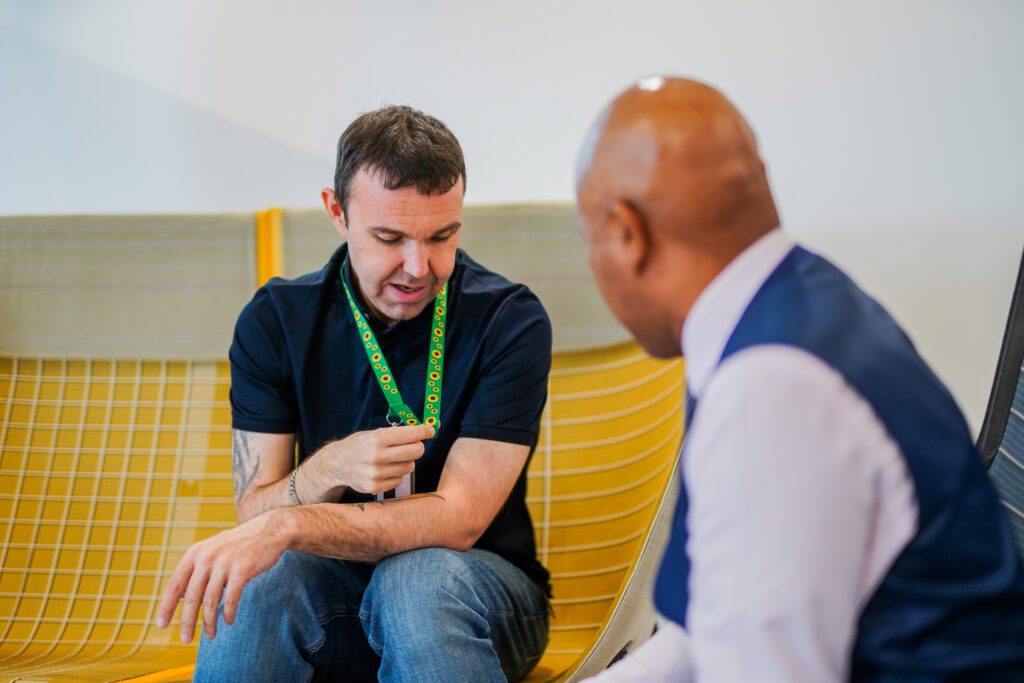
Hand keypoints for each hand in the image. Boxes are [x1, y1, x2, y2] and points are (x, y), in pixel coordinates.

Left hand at [155, 509, 294, 642]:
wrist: (270, 530)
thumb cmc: (239, 544)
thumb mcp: (212, 551)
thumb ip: (195, 571)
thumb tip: (178, 597)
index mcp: (195, 553)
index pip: (174, 585)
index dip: (166, 607)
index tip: (161, 625)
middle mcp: (207, 557)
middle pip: (191, 597)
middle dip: (187, 622)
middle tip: (185, 639)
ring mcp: (225, 562)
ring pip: (211, 601)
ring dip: (209, 622)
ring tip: (210, 636)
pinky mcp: (243, 568)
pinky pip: (231, 598)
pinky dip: (229, 613)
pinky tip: (229, 621)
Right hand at [303, 424, 433, 497]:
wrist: (337, 464)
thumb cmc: (361, 445)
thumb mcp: (375, 433)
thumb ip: (401, 432)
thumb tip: (432, 428)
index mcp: (377, 438)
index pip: (412, 434)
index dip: (425, 431)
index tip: (431, 430)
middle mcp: (376, 456)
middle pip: (416, 452)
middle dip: (418, 447)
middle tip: (413, 445)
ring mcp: (376, 474)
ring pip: (409, 467)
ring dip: (405, 462)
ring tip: (392, 459)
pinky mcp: (375, 487)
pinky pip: (399, 480)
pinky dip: (396, 474)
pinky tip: (384, 470)